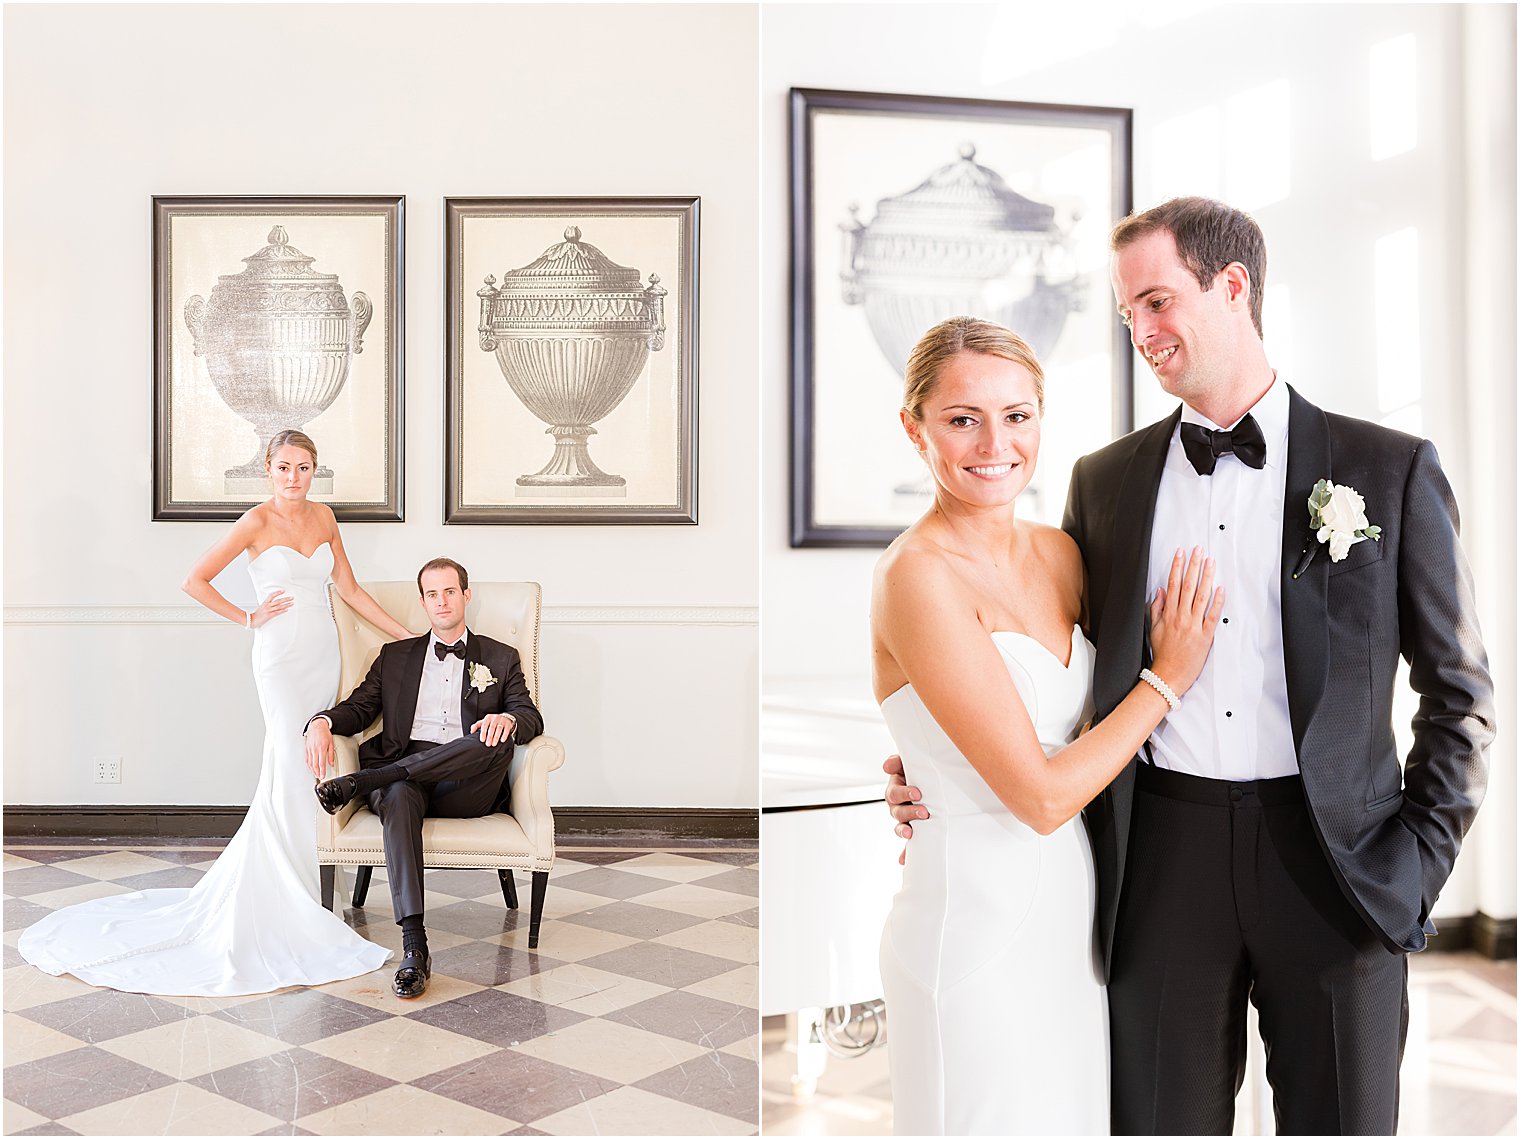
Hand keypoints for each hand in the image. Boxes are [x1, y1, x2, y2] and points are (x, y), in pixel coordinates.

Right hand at [249, 590, 293, 628]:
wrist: (251, 620)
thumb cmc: (256, 614)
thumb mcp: (260, 607)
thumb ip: (265, 604)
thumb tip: (269, 601)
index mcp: (265, 603)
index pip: (272, 595)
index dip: (277, 592)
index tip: (283, 591)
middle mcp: (267, 606)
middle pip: (278, 601)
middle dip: (286, 599)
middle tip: (292, 597)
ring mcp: (268, 610)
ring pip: (279, 606)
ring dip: (286, 605)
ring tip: (292, 603)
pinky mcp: (269, 616)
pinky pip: (277, 612)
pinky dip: (282, 611)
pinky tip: (287, 610)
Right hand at [304, 718, 334, 779]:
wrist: (317, 726)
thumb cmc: (325, 734)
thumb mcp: (331, 744)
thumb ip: (331, 755)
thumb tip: (331, 763)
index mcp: (321, 748)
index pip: (321, 763)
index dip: (322, 771)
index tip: (323, 776)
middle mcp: (314, 750)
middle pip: (315, 764)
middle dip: (317, 772)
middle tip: (320, 777)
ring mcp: (309, 749)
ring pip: (310, 763)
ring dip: (313, 770)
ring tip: (316, 774)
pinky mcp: (306, 749)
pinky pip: (307, 759)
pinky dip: (308, 765)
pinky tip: (311, 768)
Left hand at [471, 712, 515, 747]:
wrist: (505, 717)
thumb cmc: (492, 722)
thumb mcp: (484, 722)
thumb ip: (476, 726)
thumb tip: (471, 731)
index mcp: (488, 718)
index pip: (484, 725)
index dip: (483, 733)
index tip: (482, 740)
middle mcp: (495, 718)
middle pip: (492, 728)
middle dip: (489, 737)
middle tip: (488, 744)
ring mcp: (502, 720)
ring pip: (499, 729)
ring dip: (496, 737)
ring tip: (493, 744)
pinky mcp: (508, 724)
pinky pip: (506, 730)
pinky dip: (504, 735)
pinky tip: (502, 740)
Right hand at [885, 755, 927, 864]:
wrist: (932, 781)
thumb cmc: (919, 772)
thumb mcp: (908, 763)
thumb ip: (898, 762)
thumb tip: (887, 766)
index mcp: (896, 790)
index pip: (895, 793)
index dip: (904, 794)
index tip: (917, 793)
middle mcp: (898, 806)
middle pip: (897, 812)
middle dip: (909, 813)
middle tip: (924, 812)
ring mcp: (904, 820)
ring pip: (900, 827)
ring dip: (904, 831)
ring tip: (911, 833)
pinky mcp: (913, 830)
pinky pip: (906, 844)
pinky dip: (904, 853)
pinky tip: (903, 860)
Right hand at [1146, 546, 1225, 698]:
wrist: (1168, 675)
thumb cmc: (1162, 654)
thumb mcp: (1153, 629)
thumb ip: (1156, 609)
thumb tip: (1160, 591)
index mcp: (1168, 614)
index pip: (1172, 584)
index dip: (1176, 566)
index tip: (1180, 553)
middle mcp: (1181, 617)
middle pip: (1187, 586)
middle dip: (1193, 565)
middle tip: (1198, 550)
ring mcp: (1193, 626)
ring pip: (1201, 596)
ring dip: (1206, 577)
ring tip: (1210, 562)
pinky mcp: (1205, 636)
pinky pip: (1212, 615)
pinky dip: (1217, 601)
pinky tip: (1220, 588)